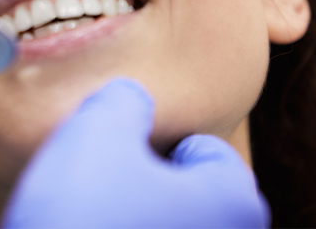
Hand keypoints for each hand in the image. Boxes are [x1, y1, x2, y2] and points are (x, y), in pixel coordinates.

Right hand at [2, 79, 269, 227]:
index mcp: (231, 204)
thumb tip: (129, 98)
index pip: (209, 152)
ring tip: (91, 210)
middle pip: (190, 192)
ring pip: (165, 225)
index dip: (163, 139)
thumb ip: (124, 100)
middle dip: (148, 177)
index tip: (127, 147)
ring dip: (133, 212)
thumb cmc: (84, 217)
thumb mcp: (98, 131)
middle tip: (106, 177)